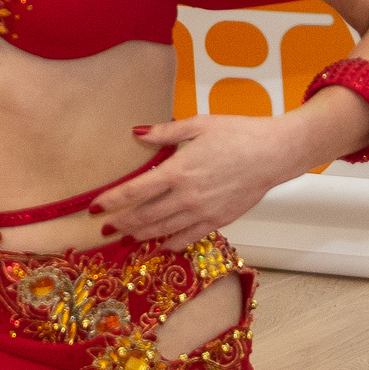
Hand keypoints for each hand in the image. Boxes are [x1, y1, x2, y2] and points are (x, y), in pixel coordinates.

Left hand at [92, 114, 304, 248]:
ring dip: (141, 235)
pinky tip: (160, 245)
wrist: (274, 153)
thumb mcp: (198, 124)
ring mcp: (202, 211)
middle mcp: (186, 196)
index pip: (134, 191)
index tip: (94, 207)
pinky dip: (171, 243)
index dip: (111, 201)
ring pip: (163, 230)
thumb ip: (164, 132)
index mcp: (177, 170)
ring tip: (125, 238)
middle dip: (121, 224)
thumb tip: (136, 133)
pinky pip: (188, 237)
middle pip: (144, 216)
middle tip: (104, 228)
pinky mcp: (218, 220)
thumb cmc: (238, 133)